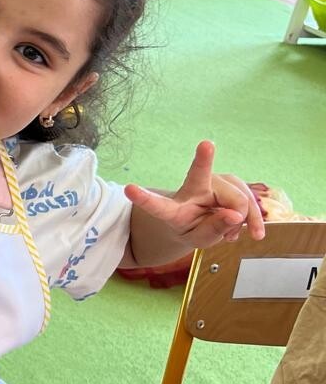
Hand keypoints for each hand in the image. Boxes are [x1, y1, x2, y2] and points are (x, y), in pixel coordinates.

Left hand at [124, 141, 262, 250]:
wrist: (200, 221)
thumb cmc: (193, 230)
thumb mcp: (199, 239)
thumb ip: (214, 229)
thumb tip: (235, 214)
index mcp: (173, 209)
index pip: (158, 205)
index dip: (144, 199)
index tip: (129, 188)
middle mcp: (191, 189)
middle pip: (200, 176)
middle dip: (202, 159)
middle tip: (206, 144)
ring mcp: (213, 182)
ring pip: (237, 197)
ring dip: (245, 219)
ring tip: (234, 236)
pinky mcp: (231, 181)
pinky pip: (250, 199)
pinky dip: (254, 218)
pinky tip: (252, 231)